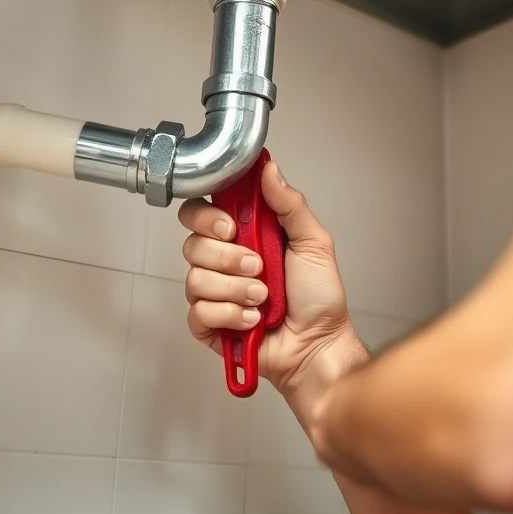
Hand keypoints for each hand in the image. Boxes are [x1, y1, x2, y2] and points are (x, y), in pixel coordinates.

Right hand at [179, 160, 366, 416]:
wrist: (318, 345)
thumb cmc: (320, 299)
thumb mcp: (314, 242)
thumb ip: (290, 203)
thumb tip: (269, 168)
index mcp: (245, 236)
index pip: (202, 212)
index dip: (207, 216)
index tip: (230, 227)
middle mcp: (225, 262)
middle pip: (192, 244)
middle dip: (228, 257)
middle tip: (258, 266)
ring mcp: (216, 293)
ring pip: (196, 279)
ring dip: (236, 290)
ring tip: (263, 298)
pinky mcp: (210, 324)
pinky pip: (199, 312)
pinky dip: (231, 315)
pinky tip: (253, 320)